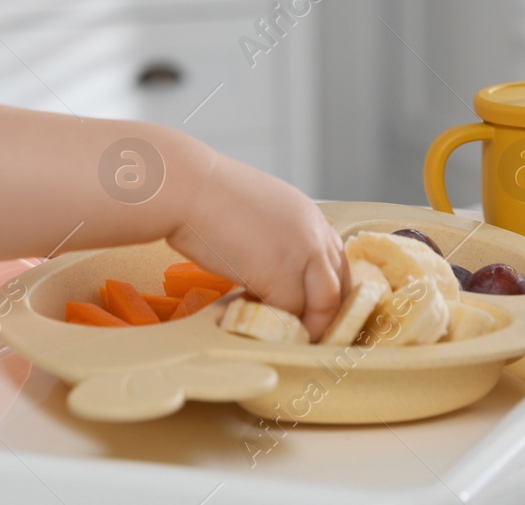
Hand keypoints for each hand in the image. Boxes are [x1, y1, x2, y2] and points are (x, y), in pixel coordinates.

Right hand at [167, 151, 347, 341]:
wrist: (185, 187)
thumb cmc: (204, 193)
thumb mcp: (255, 208)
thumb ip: (273, 235)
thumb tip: (265, 263)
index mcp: (308, 215)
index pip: (337, 261)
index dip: (328, 288)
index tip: (315, 307)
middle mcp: (314, 233)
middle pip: (339, 285)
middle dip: (326, 314)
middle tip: (307, 331)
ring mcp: (302, 255)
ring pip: (324, 305)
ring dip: (308, 326)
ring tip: (288, 337)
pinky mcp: (280, 277)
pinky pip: (289, 314)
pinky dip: (276, 324)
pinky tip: (257, 321)